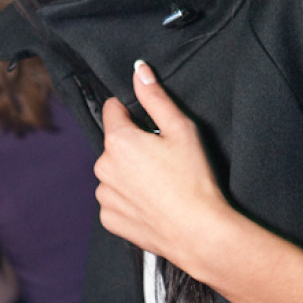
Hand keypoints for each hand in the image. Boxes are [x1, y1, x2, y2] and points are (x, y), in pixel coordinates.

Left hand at [94, 60, 227, 268]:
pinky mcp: (109, 219)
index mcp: (118, 141)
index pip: (113, 110)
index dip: (132, 112)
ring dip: (130, 174)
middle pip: (115, 145)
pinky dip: (130, 200)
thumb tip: (139, 70)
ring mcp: (104, 195)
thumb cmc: (194, 179)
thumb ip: (156, 97)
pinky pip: (115, 200)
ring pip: (114, 173)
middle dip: (134, 146)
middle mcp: (103, 167)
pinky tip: (153, 203)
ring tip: (160, 184)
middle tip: (163, 159)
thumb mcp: (181, 130)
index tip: (150, 125)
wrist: (199, 232)